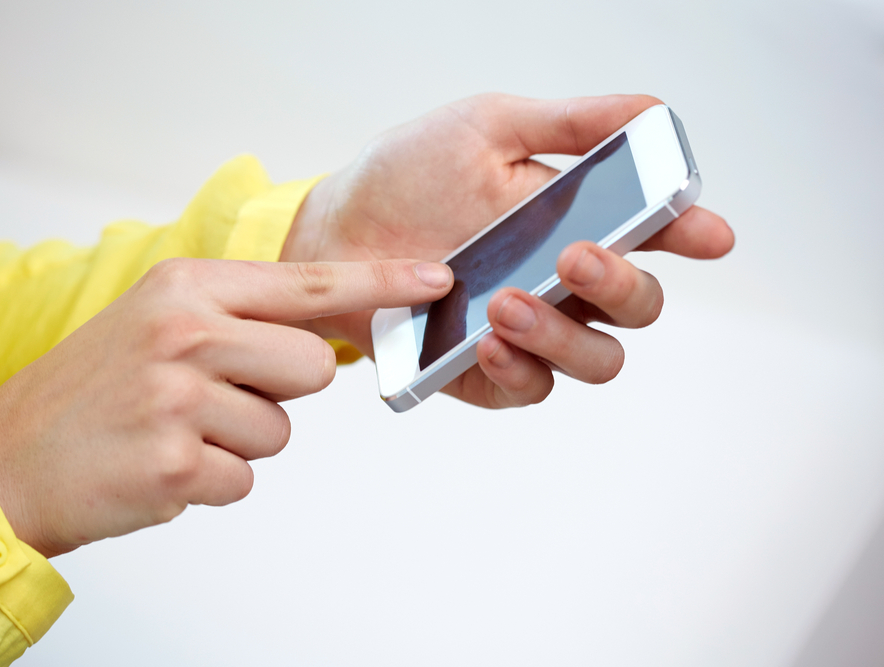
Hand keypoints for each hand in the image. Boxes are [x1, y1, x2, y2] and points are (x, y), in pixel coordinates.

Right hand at [0, 258, 452, 556]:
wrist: (4, 463)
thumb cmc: (88, 394)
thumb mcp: (155, 323)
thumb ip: (236, 319)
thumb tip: (318, 337)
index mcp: (186, 287)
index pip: (309, 282)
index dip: (380, 282)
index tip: (434, 278)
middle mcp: (185, 330)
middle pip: (310, 367)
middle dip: (277, 392)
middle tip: (210, 398)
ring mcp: (179, 395)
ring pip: (281, 432)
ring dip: (237, 443)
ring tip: (173, 432)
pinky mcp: (175, 460)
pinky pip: (244, 478)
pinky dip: (211, 481)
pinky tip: (159, 465)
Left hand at [281, 93, 733, 407]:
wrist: (336, 230)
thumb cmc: (408, 176)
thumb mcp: (487, 129)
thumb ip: (568, 125)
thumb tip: (651, 111)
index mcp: (575, 219)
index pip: (652, 232)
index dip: (689, 233)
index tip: (707, 233)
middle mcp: (563, 280)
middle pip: (638, 306)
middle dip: (622, 285)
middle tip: (574, 256)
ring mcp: (531, 329)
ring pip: (597, 357)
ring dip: (565, 334)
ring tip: (509, 302)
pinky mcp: (490, 370)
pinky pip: (530, 387)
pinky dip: (519, 368)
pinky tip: (488, 341)